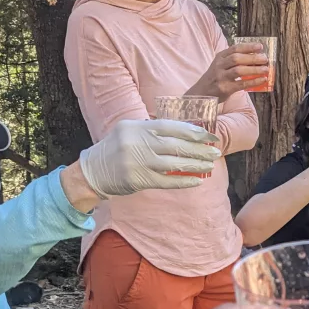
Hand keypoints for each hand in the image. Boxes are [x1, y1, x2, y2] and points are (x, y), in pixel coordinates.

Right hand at [77, 119, 221, 197]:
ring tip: (209, 165)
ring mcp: (138, 162)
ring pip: (174, 163)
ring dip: (195, 165)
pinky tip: (197, 181)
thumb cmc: (116, 149)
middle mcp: (137, 142)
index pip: (171, 127)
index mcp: (137, 126)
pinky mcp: (138, 180)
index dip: (193, 132)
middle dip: (199, 149)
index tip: (209, 137)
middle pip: (176, 145)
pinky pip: (167, 181)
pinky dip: (183, 181)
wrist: (92, 171)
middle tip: (215, 152)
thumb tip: (185, 132)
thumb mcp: (130, 131)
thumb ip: (152, 129)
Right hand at [188, 45, 271, 99]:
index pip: (235, 48)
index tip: (260, 46)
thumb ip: (234, 60)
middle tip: (265, 58)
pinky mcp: (225, 88)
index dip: (248, 47)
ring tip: (266, 69)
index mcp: (220, 57)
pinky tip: (262, 80)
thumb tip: (256, 57)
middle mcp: (219, 65)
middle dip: (252, 58)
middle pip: (237, 58)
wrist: (202, 92)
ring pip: (239, 71)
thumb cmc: (216, 77)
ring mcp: (221, 77)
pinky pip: (241, 84)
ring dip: (254, 69)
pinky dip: (253, 81)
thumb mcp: (221, 65)